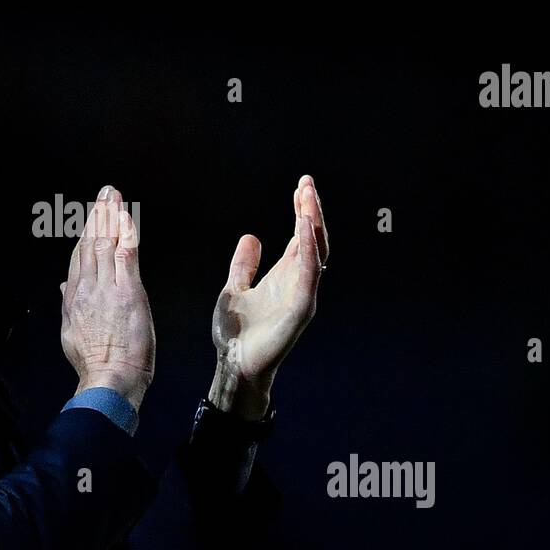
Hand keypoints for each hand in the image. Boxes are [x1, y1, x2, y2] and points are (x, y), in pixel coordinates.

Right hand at [60, 185, 154, 411]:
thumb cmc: (94, 362)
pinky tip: (125, 215)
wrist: (108, 378)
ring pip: (106, 243)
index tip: (91, 216)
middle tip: (105, 193)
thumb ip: (69, 304)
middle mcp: (87, 287)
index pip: (79, 257)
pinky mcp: (128, 291)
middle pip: (91, 243)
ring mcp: (107, 287)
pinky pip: (126, 254)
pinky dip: (125, 232)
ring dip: (110, 216)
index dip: (85, 233)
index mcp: (74, 297)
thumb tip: (65, 286)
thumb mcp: (72, 332)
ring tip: (113, 195)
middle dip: (98, 215)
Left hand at [209, 175, 328, 418]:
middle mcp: (298, 282)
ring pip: (315, 252)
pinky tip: (302, 227)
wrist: (234, 365)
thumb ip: (244, 265)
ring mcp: (303, 294)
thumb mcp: (234, 288)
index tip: (302, 187)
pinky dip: (307, 249)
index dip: (302, 211)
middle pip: (312, 239)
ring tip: (308, 198)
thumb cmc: (237, 333)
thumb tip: (251, 237)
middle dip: (311, 211)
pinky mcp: (301, 309)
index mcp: (285, 276)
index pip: (300, 237)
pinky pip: (308, 273)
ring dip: (312, 224)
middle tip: (307, 184)